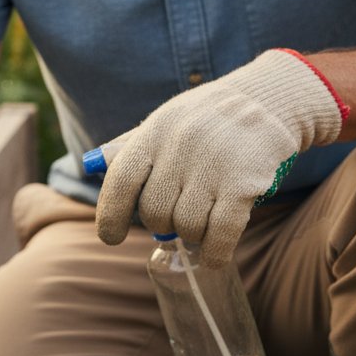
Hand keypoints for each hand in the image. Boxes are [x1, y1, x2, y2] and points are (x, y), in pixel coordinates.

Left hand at [96, 49, 347, 265]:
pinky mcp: (245, 184)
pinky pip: (222, 235)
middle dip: (160, 224)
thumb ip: (128, 146)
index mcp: (153, 132)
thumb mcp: (162, 122)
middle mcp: (179, 148)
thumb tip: (91, 166)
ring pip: (187, 227)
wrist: (265, 100)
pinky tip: (215, 254)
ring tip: (201, 222)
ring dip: (192, 236)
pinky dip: (216, 252)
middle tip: (174, 217)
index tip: (109, 236)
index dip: (110, 213)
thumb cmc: (204, 118)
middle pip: (154, 211)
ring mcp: (213, 166)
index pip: (121, 179)